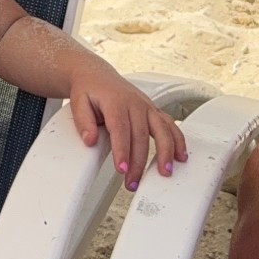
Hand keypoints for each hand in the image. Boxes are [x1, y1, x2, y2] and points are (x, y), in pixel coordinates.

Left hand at [68, 65, 186, 191]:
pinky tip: (180, 155)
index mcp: (116, 102)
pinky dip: (178, 140)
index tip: (122, 168)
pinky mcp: (154, 110)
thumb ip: (84, 122)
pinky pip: (170, 125)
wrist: (97, 76)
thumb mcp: (78, 103)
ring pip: (162, 130)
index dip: (122, 151)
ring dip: (166, 152)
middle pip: (141, 136)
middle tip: (133, 182)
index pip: (121, 129)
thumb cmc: (89, 90)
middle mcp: (135, 103)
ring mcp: (147, 106)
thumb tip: (90, 140)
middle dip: (139, 162)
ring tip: (164, 172)